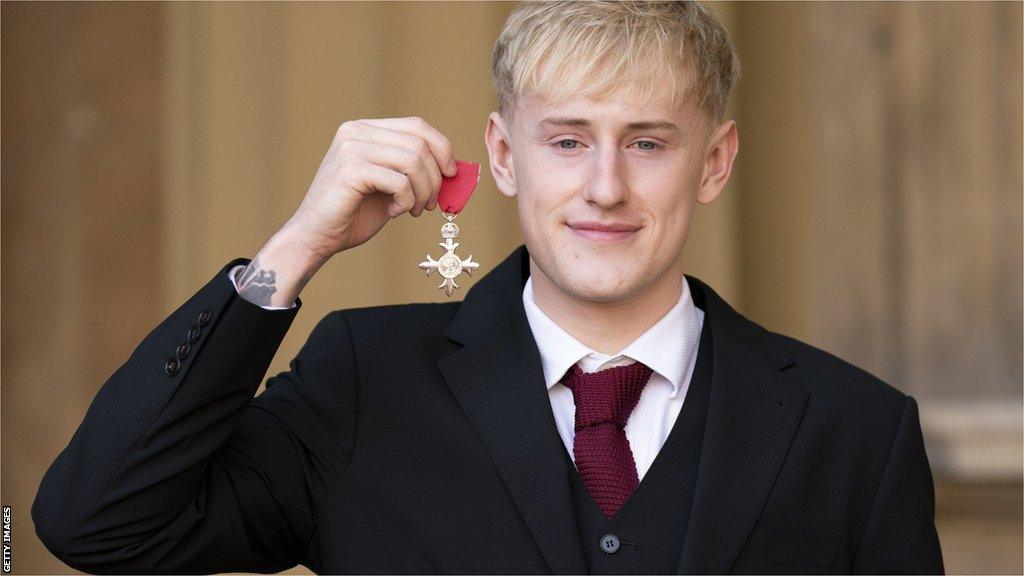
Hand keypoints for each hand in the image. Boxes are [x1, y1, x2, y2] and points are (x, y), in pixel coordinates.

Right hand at [283, 116, 457, 260]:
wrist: (316, 236)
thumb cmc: (354, 213)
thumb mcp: (390, 185)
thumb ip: (413, 170)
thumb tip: (454, 168)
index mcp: (365, 129)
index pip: (416, 125)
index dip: (442, 148)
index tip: (451, 174)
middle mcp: (356, 131)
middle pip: (419, 144)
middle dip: (434, 178)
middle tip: (430, 205)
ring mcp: (351, 148)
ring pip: (413, 161)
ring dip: (423, 192)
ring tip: (413, 211)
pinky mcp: (350, 170)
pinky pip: (399, 182)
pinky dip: (406, 201)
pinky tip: (394, 213)